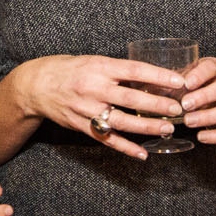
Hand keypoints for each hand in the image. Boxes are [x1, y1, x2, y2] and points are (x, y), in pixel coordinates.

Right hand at [8, 54, 191, 159]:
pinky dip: (126, 148)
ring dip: (147, 128)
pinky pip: (107, 139)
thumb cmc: (70, 70)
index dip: (158, 76)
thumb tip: (151, 78)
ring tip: (168, 129)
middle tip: (179, 108)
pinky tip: (143, 154)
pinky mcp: (82, 126)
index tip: (179, 81)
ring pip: (122, 122)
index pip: (134, 71)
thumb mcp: (94, 61)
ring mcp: (87, 109)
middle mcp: (94, 88)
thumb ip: (118, 71)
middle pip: (131, 99)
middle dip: (158, 105)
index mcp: (99, 67)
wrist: (36, 86)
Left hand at [177, 57, 215, 143]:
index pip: (211, 67)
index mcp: (215, 70)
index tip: (186, 83)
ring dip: (208, 117)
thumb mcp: (187, 79)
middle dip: (204, 96)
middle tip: (185, 104)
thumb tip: (146, 86)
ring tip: (188, 121)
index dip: (200, 75)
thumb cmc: (198, 86)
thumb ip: (172, 82)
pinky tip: (201, 137)